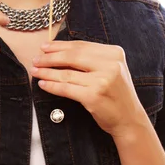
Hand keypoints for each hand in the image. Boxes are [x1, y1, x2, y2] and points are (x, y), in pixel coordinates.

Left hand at [31, 40, 149, 136]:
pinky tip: (43, 84)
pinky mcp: (93, 96)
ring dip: (47, 71)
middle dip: (50, 57)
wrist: (130, 119)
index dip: (59, 45)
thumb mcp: (110, 69)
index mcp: (114, 53)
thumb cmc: (115, 92)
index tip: (44, 46)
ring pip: (66, 73)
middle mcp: (110, 65)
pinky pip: (66, 88)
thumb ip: (90, 58)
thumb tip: (55, 50)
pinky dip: (52, 86)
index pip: (80, 45)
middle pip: (72, 56)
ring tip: (35, 70)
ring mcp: (102, 81)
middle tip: (35, 58)